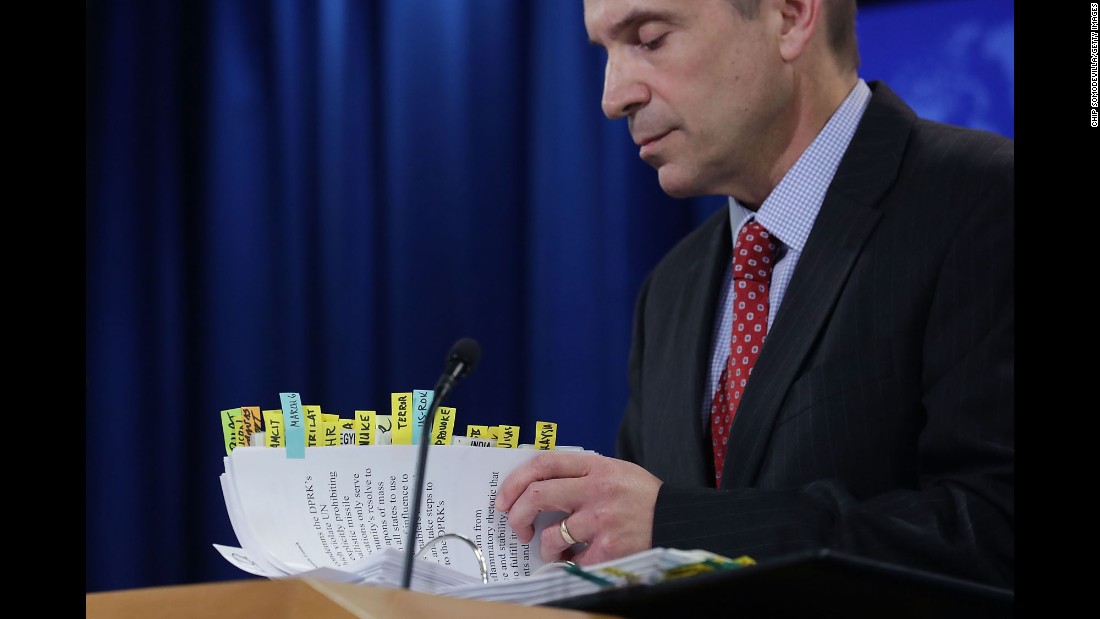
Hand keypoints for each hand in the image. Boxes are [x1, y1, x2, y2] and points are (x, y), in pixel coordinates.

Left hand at [497, 451, 662, 565]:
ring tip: (555, 550)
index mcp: (596, 467)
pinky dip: (567, 563)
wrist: (678, 521)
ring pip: (551, 535)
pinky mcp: (609, 548)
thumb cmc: (642, 498)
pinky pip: (572, 560)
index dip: (516, 480)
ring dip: (545, 547)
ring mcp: (602, 520)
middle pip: (537, 495)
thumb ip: (581, 473)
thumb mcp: (615, 471)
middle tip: (518, 528)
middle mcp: (597, 490)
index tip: (504, 499)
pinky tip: (575, 560)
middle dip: (517, 515)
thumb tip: (535, 484)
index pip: (544, 463)